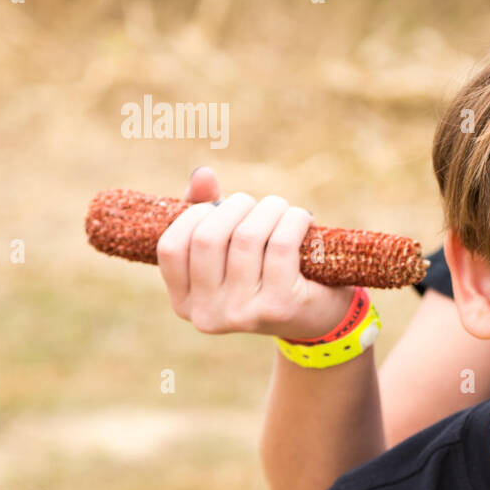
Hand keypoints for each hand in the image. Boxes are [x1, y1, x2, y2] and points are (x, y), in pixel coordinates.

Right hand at [156, 166, 355, 338]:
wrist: (317, 313)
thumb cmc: (266, 271)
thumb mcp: (230, 244)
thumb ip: (206, 209)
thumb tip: (202, 174)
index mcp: (185, 302)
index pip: (171, 247)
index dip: (195, 215)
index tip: (218, 207)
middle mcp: (207, 315)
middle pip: (208, 238)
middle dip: (236, 206)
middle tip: (256, 205)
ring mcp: (242, 315)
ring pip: (247, 237)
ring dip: (269, 209)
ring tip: (281, 209)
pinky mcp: (279, 307)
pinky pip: (280, 245)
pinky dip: (293, 220)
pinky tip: (302, 219)